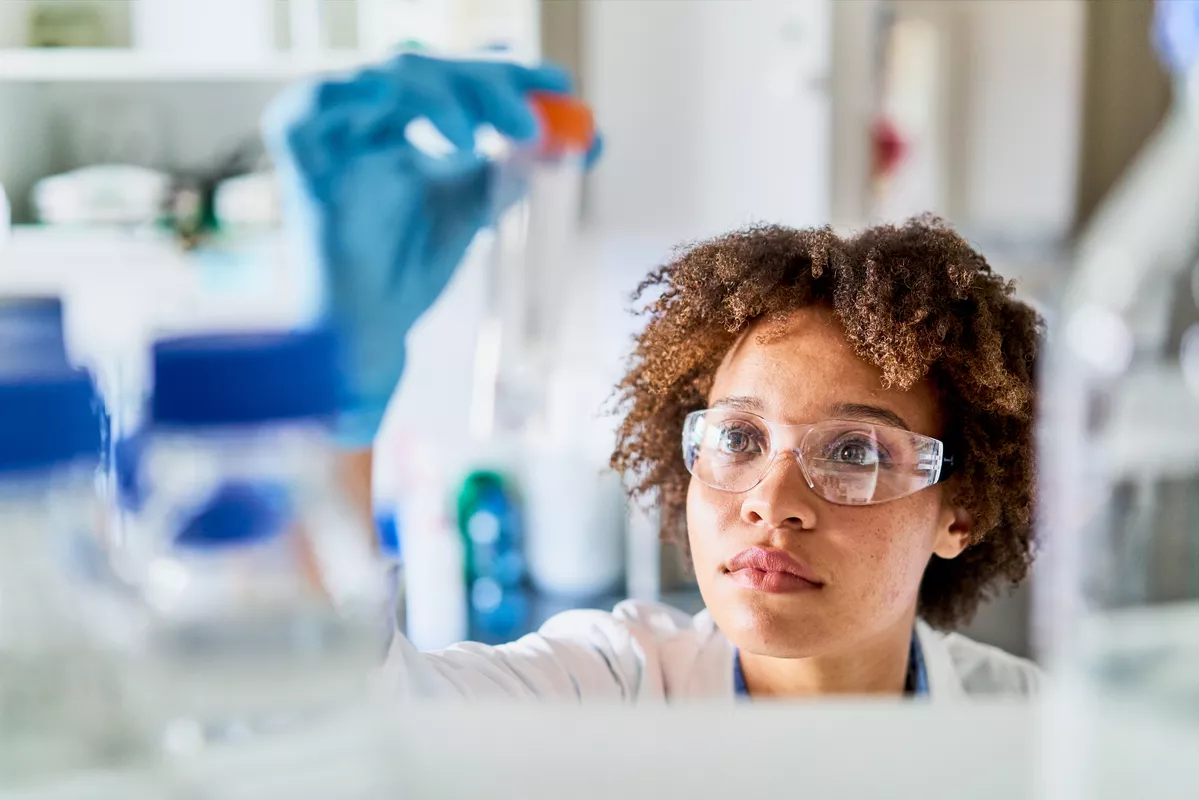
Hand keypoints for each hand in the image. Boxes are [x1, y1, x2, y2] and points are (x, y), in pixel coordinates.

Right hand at [263, 54, 575, 446]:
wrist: (371, 330)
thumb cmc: (411, 272)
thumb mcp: (473, 210)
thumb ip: (506, 169)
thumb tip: (567, 136)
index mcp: (404, 127)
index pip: (455, 75)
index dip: (507, 72)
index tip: (560, 87)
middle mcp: (367, 121)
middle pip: (427, 66)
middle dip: (486, 82)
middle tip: (529, 119)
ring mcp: (335, 136)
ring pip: (388, 75)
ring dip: (445, 94)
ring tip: (480, 139)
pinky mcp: (302, 159)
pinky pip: (316, 102)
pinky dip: (365, 95)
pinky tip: (413, 117)